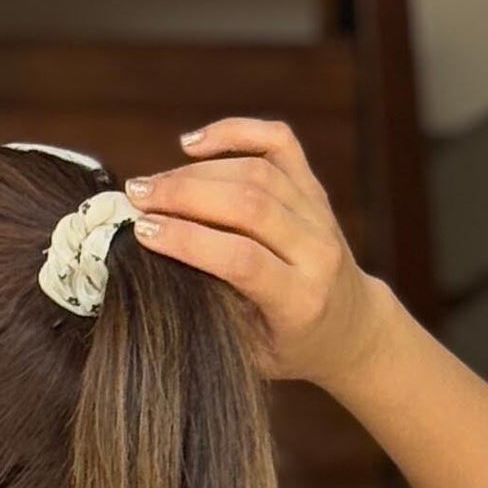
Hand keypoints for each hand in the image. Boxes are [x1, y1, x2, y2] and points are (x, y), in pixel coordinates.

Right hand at [126, 117, 390, 389]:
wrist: (350, 328)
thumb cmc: (291, 348)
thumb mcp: (253, 354)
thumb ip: (219, 313)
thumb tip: (159, 269)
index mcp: (300, 302)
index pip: (241, 259)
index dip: (188, 240)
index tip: (142, 231)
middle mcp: (317, 251)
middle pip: (249, 204)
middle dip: (185, 195)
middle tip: (137, 196)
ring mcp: (320, 215)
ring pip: (258, 171)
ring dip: (198, 171)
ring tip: (153, 183)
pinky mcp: (316, 189)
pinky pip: (279, 144)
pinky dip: (236, 132)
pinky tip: (193, 144)